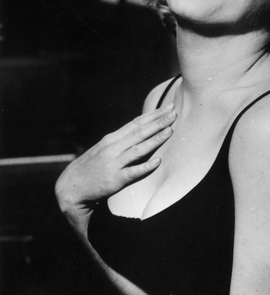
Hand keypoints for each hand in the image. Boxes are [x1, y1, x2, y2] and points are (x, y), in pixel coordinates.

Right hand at [55, 104, 176, 213]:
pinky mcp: (114, 179)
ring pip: (138, 149)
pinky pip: (133, 172)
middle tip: (174, 113)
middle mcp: (113, 148)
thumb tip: (140, 131)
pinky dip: (146, 166)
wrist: (70, 187)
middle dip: (158, 122)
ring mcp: (114, 163)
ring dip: (155, 139)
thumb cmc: (91, 167)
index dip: (153, 114)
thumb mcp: (104, 149)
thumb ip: (121, 141)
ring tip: (170, 131)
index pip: (136, 123)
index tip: (168, 107)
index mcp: (112, 139)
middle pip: (139, 132)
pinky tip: (158, 161)